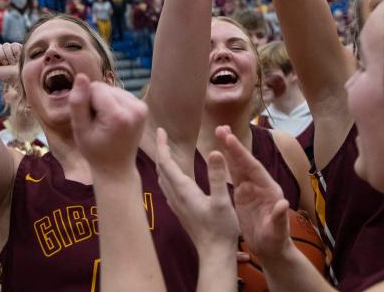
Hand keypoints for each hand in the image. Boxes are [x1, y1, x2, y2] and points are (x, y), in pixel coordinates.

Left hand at [0, 42, 21, 82]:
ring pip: (5, 45)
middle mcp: (3, 53)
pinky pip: (14, 45)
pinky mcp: (20, 48)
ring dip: (8, 55)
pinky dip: (15, 52)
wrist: (21, 77)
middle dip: (1, 55)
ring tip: (13, 63)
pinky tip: (18, 58)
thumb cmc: (8, 76)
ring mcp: (12, 50)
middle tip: (6, 63)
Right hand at [69, 74, 147, 177]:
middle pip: (105, 88)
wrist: (116, 168)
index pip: (96, 87)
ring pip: (112, 89)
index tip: (88, 120)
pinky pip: (121, 94)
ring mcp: (141, 107)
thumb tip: (81, 76)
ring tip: (104, 123)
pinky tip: (112, 120)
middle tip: (95, 123)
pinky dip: (113, 103)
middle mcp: (134, 108)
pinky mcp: (143, 107)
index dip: (86, 101)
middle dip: (96, 101)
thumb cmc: (94, 151)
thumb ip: (78, 102)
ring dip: (104, 101)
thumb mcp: (79, 129)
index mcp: (118, 115)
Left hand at [156, 128, 238, 251]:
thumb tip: (214, 151)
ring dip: (163, 163)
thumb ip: (218, 176)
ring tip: (166, 151)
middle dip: (161, 151)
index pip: (166, 163)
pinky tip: (174, 176)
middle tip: (163, 135)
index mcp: (183, 190)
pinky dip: (168, 175)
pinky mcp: (181, 211)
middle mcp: (176, 196)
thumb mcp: (222, 201)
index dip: (163, 145)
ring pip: (163, 179)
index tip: (161, 130)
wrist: (214, 254)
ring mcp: (176, 205)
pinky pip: (168, 188)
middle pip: (162, 169)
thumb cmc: (220, 229)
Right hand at [216, 125, 291, 260]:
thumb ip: (279, 218)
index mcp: (269, 190)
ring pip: (238, 165)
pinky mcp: (242, 195)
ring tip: (219, 132)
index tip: (230, 139)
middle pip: (245, 161)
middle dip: (233, 145)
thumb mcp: (277, 232)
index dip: (241, 153)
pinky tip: (219, 154)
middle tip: (220, 128)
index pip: (253, 168)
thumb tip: (283, 203)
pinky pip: (233, 176)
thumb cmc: (276, 243)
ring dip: (229, 150)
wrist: (272, 250)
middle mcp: (260, 185)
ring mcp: (251, 189)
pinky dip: (226, 163)